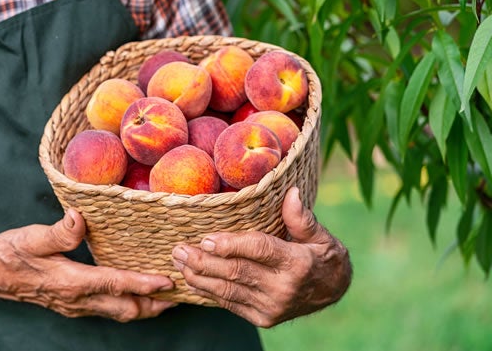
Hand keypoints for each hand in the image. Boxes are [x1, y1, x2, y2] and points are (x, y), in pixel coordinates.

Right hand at [0, 209, 175, 321]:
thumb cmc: (9, 254)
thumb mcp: (31, 238)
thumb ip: (58, 232)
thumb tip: (80, 217)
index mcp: (72, 282)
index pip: (115, 285)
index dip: (143, 283)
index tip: (167, 281)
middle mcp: (78, 299)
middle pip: (125, 309)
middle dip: (154, 304)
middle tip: (181, 293)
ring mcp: (75, 305)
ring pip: (118, 312)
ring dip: (144, 306)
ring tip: (166, 296)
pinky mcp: (72, 303)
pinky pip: (108, 308)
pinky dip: (128, 303)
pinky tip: (133, 292)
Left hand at [171, 187, 351, 326]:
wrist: (333, 292)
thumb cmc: (322, 256)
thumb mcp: (321, 235)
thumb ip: (301, 217)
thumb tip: (292, 192)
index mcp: (297, 263)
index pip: (259, 250)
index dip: (231, 245)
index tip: (207, 239)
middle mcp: (283, 288)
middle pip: (236, 272)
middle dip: (203, 260)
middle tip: (179, 249)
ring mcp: (271, 307)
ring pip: (227, 290)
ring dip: (199, 276)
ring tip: (178, 261)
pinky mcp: (263, 317)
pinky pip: (230, 303)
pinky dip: (208, 291)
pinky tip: (192, 278)